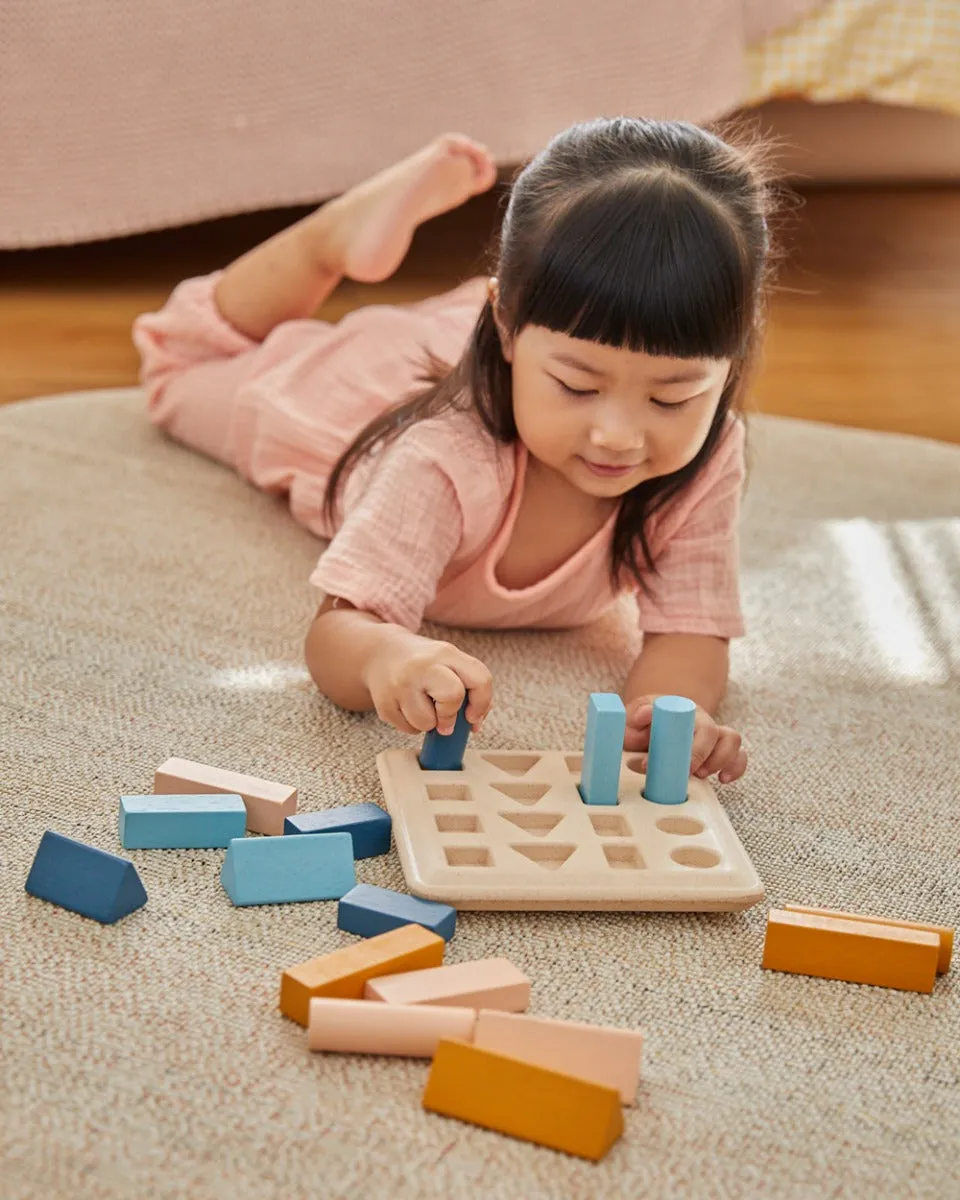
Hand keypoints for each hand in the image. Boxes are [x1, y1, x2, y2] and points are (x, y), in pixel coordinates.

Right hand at [362, 634, 492, 736]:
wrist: (380, 652)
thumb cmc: (423, 663)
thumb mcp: (448, 662)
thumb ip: (469, 686)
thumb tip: (475, 722)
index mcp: (447, 653)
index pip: (479, 679)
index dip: (481, 703)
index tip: (473, 716)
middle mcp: (423, 665)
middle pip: (453, 695)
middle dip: (451, 714)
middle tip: (445, 719)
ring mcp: (401, 683)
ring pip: (426, 722)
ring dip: (428, 724)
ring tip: (422, 708)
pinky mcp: (384, 702)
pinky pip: (407, 728)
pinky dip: (411, 725)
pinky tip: (407, 708)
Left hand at [624, 698, 746, 783]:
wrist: (652, 727)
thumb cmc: (643, 724)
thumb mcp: (633, 718)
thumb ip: (636, 715)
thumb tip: (643, 715)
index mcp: (681, 710)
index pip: (688, 718)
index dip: (678, 739)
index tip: (658, 762)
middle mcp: (701, 720)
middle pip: (713, 731)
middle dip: (700, 755)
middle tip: (686, 771)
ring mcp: (714, 735)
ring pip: (732, 740)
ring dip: (721, 760)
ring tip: (702, 774)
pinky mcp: (721, 751)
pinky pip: (739, 756)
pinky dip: (736, 768)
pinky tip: (723, 779)